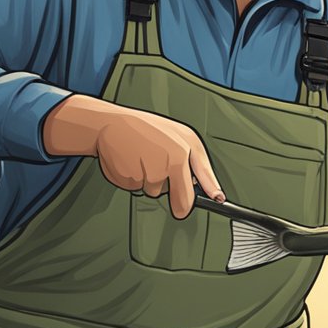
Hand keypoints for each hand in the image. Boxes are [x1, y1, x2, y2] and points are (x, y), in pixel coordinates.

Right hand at [42, 95, 224, 218]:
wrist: (109, 124)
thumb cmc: (144, 128)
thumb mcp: (176, 135)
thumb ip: (191, 158)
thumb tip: (199, 183)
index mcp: (182, 150)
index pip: (202, 176)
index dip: (212, 190)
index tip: (218, 199)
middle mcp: (169, 162)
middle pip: (181, 197)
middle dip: (180, 203)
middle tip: (174, 199)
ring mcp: (149, 172)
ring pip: (155, 191)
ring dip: (150, 181)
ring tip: (143, 158)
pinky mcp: (131, 180)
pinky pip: (137, 189)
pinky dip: (134, 180)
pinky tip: (131, 162)